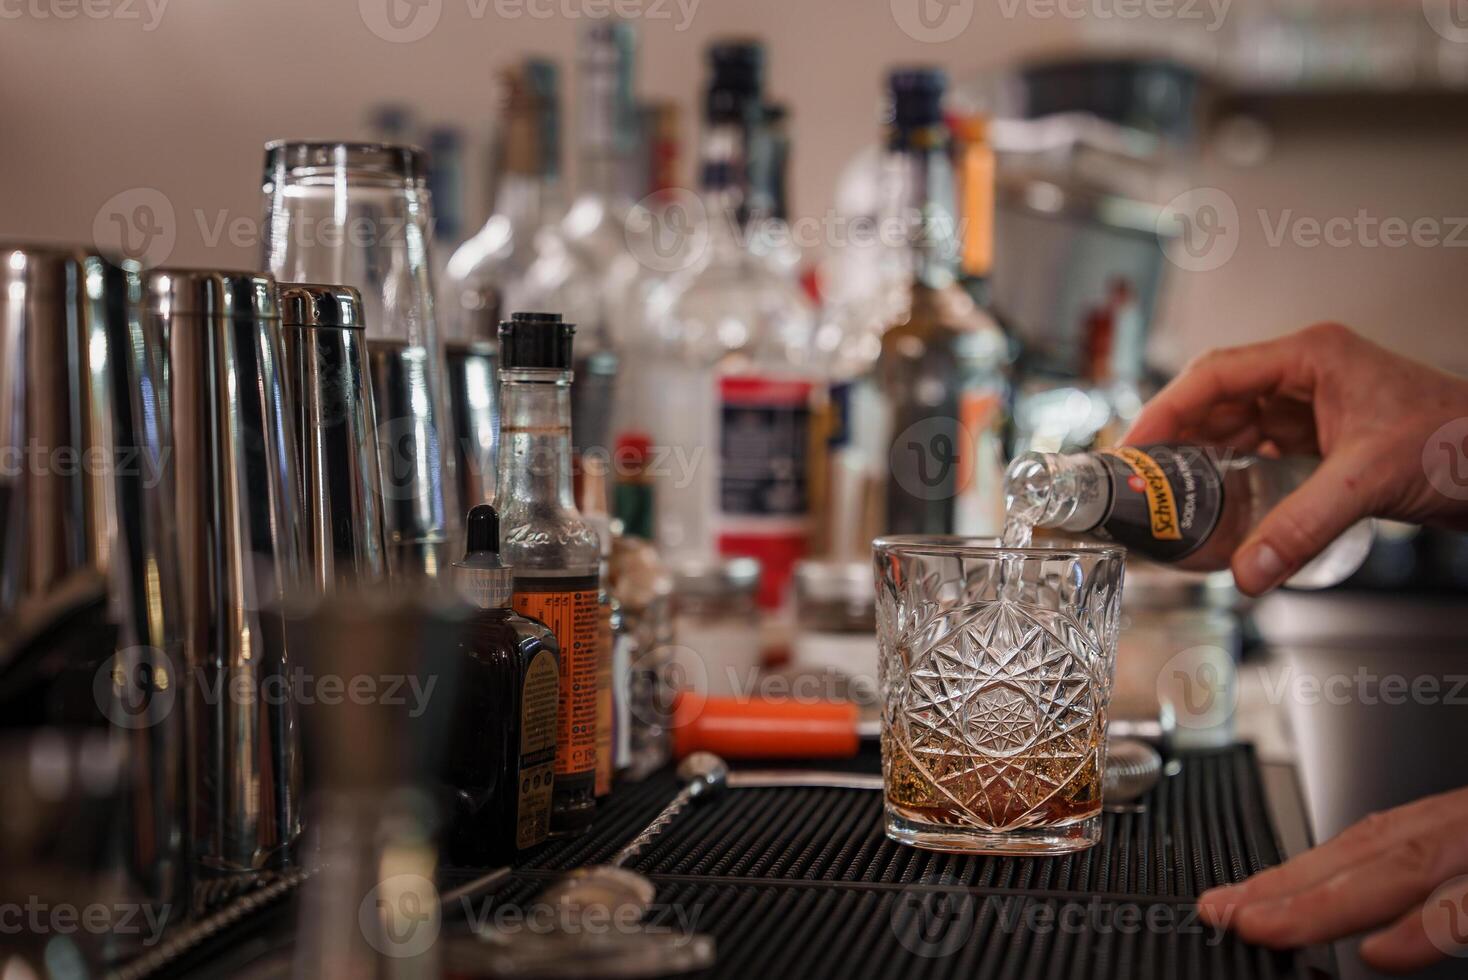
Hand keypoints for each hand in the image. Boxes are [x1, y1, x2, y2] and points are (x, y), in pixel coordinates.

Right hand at [1124, 323, 1467, 593]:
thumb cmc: (1458, 439)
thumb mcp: (1368, 480)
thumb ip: (1301, 527)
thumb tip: (1246, 571)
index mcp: (1311, 356)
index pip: (1216, 373)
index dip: (1167, 408)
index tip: (1135, 445)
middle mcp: (1306, 373)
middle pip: (1217, 396)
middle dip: (1176, 434)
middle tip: (1141, 474)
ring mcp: (1315, 403)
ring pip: (1237, 422)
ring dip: (1202, 454)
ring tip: (1168, 489)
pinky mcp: (1325, 435)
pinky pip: (1262, 447)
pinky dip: (1235, 470)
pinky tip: (1216, 496)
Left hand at [1197, 786, 1467, 972]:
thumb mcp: (1464, 854)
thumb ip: (1421, 881)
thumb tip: (1365, 929)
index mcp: (1439, 827)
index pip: (1350, 849)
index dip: (1287, 875)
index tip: (1228, 901)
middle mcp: (1454, 830)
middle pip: (1363, 856)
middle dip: (1287, 888)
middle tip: (1224, 914)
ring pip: (1403, 870)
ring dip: (1328, 902)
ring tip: (1266, 929)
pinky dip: (1428, 926)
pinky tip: (1379, 952)